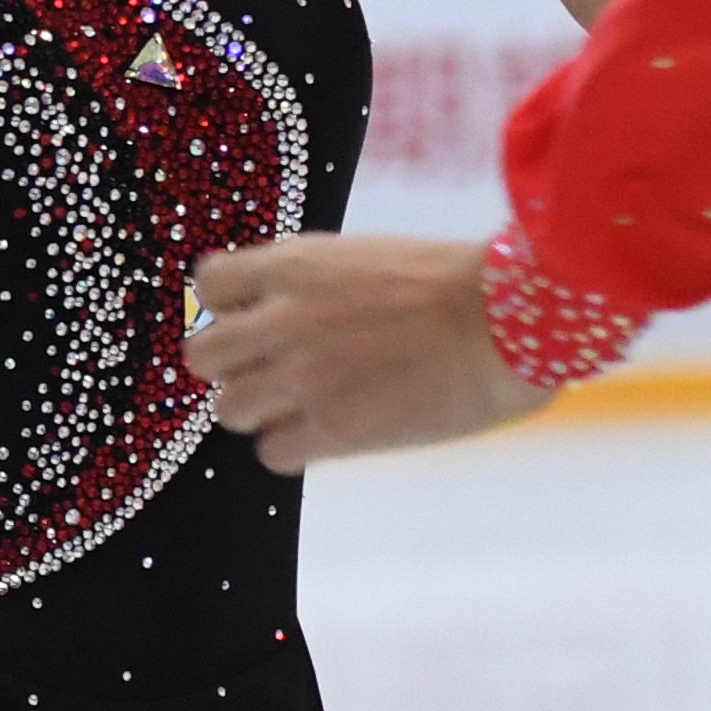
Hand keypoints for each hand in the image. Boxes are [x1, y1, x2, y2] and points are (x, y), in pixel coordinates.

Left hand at [184, 235, 551, 473]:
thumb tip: (294, 309)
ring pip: (229, 410)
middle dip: (233, 367)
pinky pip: (272, 453)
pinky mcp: (332, 429)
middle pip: (203, 356)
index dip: (228, 308)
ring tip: (304, 409)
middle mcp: (285, 319)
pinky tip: (331, 435)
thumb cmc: (459, 284)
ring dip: (261, 413)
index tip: (256, 320)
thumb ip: (319, 283)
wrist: (507, 320)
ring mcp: (303, 377)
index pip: (210, 284)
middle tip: (273, 373)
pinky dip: (294, 448)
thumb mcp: (370, 257)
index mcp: (296, 265)